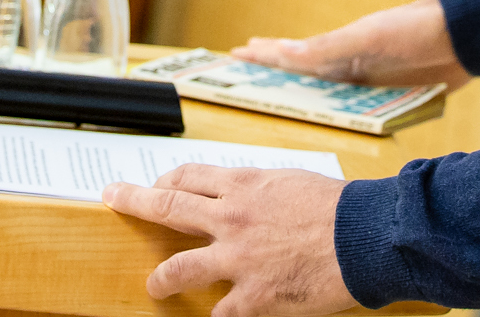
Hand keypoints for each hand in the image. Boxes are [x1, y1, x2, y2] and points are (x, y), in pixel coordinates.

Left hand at [101, 165, 351, 316]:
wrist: (365, 236)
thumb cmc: (339, 207)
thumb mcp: (291, 182)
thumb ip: (259, 191)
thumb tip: (243, 197)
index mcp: (243, 185)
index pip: (187, 177)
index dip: (162, 182)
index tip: (151, 187)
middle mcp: (231, 218)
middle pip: (167, 207)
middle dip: (133, 202)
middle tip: (113, 199)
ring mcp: (238, 260)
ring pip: (178, 269)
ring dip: (161, 279)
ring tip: (154, 285)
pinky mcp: (254, 297)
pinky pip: (220, 313)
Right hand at [234, 0, 469, 89]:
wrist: (462, 35)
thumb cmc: (413, 28)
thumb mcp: (368, 37)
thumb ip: (330, 48)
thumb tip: (287, 53)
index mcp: (337, 49)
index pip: (290, 56)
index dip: (263, 57)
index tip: (233, 55)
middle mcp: (348, 65)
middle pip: (304, 76)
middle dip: (274, 76)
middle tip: (245, 73)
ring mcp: (368, 81)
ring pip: (328, 93)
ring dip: (305, 96)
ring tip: (280, 96)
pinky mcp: (391, 95)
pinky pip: (357, 108)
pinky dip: (339, 110)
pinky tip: (333, 114)